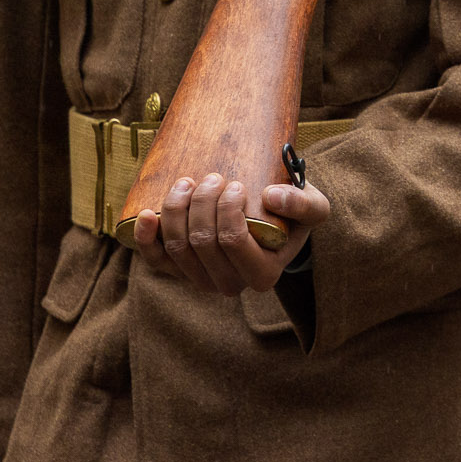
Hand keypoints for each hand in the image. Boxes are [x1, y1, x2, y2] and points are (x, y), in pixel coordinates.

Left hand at [130, 170, 329, 295]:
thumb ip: (304, 204)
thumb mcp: (315, 207)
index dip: (226, 210)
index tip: (235, 184)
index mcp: (262, 274)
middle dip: (201, 203)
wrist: (277, 225)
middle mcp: (229, 284)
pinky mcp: (179, 271)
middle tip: (212, 177)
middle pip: (201, 242)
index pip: (232, 241)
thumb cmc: (295, 214)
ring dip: (175, 210)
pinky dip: (146, 238)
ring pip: (176, 247)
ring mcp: (201, 280)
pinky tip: (145, 214)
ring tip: (188, 182)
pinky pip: (156, 260)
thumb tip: (271, 196)